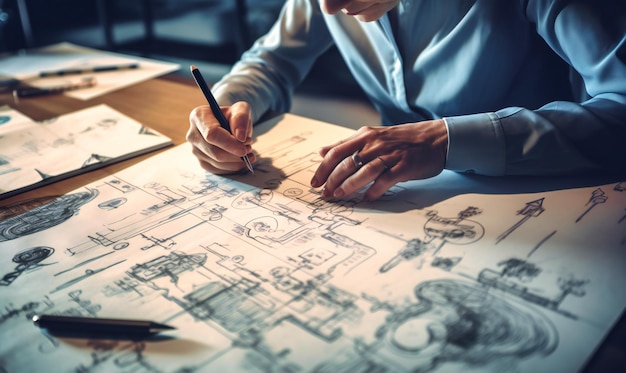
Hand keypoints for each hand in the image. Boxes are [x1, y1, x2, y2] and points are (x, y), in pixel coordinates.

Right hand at [187, 101, 254, 173]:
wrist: (229, 125)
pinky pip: (218, 170)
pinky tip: (242, 160)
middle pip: (214, 152)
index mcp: (198, 117)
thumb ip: (241, 117)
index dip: (229, 144)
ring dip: (236, 161)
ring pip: (217, 163)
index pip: (211, 134)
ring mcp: (195, 150)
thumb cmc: (233, 116)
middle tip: (249, 149)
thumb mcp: (241, 109)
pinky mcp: (202, 162)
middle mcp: (193, 134)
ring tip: (248, 153)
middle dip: (235, 154)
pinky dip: (233, 167)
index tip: (245, 149)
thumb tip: (240, 137)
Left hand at [310, 119, 447, 200]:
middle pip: (347, 162)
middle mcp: (375, 144)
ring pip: (364, 170)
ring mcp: (390, 155)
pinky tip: (367, 198)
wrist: (436, 139)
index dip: (323, 168)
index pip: (336, 152)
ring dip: (349, 185)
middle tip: (326, 194)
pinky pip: (386, 179)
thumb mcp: (372, 136)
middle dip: (333, 180)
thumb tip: (321, 151)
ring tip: (340, 196)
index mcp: (365, 136)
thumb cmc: (402, 140)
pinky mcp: (404, 166)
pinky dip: (374, 190)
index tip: (314, 183)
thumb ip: (347, 144)